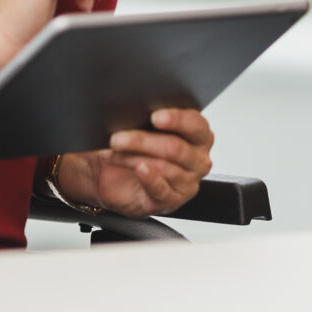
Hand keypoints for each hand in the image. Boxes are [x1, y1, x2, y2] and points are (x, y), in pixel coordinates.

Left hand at [54, 108, 214, 217]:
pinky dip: (149, 179)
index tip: (154, 116)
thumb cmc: (132, 148)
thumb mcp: (140, 126)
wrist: (112, 176)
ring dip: (135, 158)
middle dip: (144, 141)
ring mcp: (187, 182)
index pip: (196, 125)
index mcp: (199, 136)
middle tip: (118, 137)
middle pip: (176, 148)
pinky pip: (162, 190)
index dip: (177, 119)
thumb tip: (137, 111)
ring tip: (115, 153)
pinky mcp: (171, 201)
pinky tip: (139, 170)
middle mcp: (198, 159)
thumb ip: (146, 118)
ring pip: (165, 167)